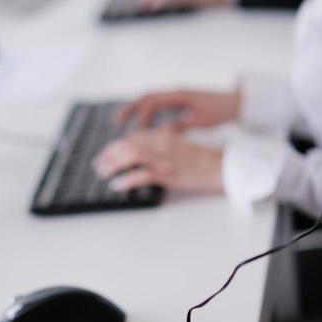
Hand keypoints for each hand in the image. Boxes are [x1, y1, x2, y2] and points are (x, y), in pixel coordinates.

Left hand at [92, 126, 223, 192]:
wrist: (223, 166)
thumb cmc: (203, 159)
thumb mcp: (180, 146)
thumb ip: (162, 145)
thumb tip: (143, 151)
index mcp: (164, 136)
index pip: (134, 136)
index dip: (116, 144)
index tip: (106, 153)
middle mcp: (162, 144)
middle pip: (128, 144)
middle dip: (109, 154)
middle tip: (98, 164)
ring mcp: (165, 159)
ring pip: (132, 156)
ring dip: (113, 164)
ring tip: (102, 173)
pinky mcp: (170, 174)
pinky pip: (143, 175)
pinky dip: (127, 179)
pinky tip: (117, 184)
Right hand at [114, 88, 239, 130]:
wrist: (236, 101)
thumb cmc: (221, 110)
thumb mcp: (202, 121)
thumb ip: (181, 126)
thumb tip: (162, 134)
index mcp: (179, 95)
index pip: (152, 102)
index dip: (140, 116)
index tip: (135, 131)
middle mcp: (174, 92)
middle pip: (144, 97)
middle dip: (128, 109)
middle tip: (115, 122)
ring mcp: (175, 95)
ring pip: (148, 99)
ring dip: (134, 110)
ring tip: (121, 123)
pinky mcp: (178, 100)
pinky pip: (156, 104)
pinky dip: (145, 112)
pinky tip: (141, 124)